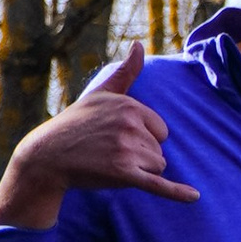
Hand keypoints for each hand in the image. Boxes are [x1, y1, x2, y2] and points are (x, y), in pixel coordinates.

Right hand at [0, 43, 200, 227]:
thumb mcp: (101, 93)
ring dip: (137, 171)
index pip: (161, 131)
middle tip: (108, 152)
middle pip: (159, 150)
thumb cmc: (75, 124)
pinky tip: (194, 197)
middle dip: (139, 156)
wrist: (46, 156)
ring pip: (156, 167)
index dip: (142, 138)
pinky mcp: (122, 174)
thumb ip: (125, 72)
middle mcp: (130, 126)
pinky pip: (158, 184)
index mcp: (130, 106)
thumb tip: (140, 45)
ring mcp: (126, 150)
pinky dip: (176, 192)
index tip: (116, 137)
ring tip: (108, 163)